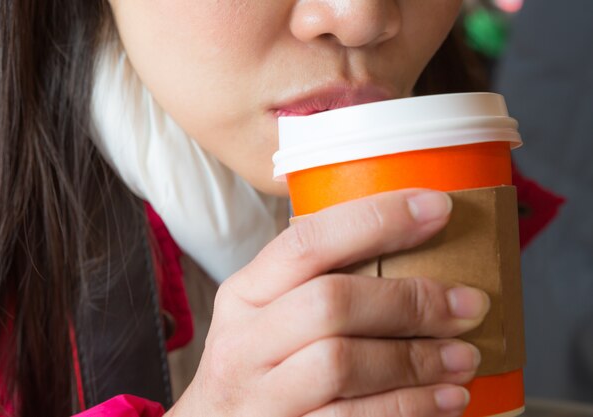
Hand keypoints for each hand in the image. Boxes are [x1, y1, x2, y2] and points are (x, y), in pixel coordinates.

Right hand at [168, 189, 489, 416]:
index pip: (306, 242)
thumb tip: (411, 244)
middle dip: (409, 300)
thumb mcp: (268, 314)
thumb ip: (316, 283)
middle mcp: (244, 342)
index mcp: (244, 294)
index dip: (375, 220)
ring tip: (465, 356)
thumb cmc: (260, 364)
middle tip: (469, 304)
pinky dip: (411, 408)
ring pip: (342, 365)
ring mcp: (260, 397)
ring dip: (417, 359)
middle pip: (330, 303)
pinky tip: (446, 400)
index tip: (436, 208)